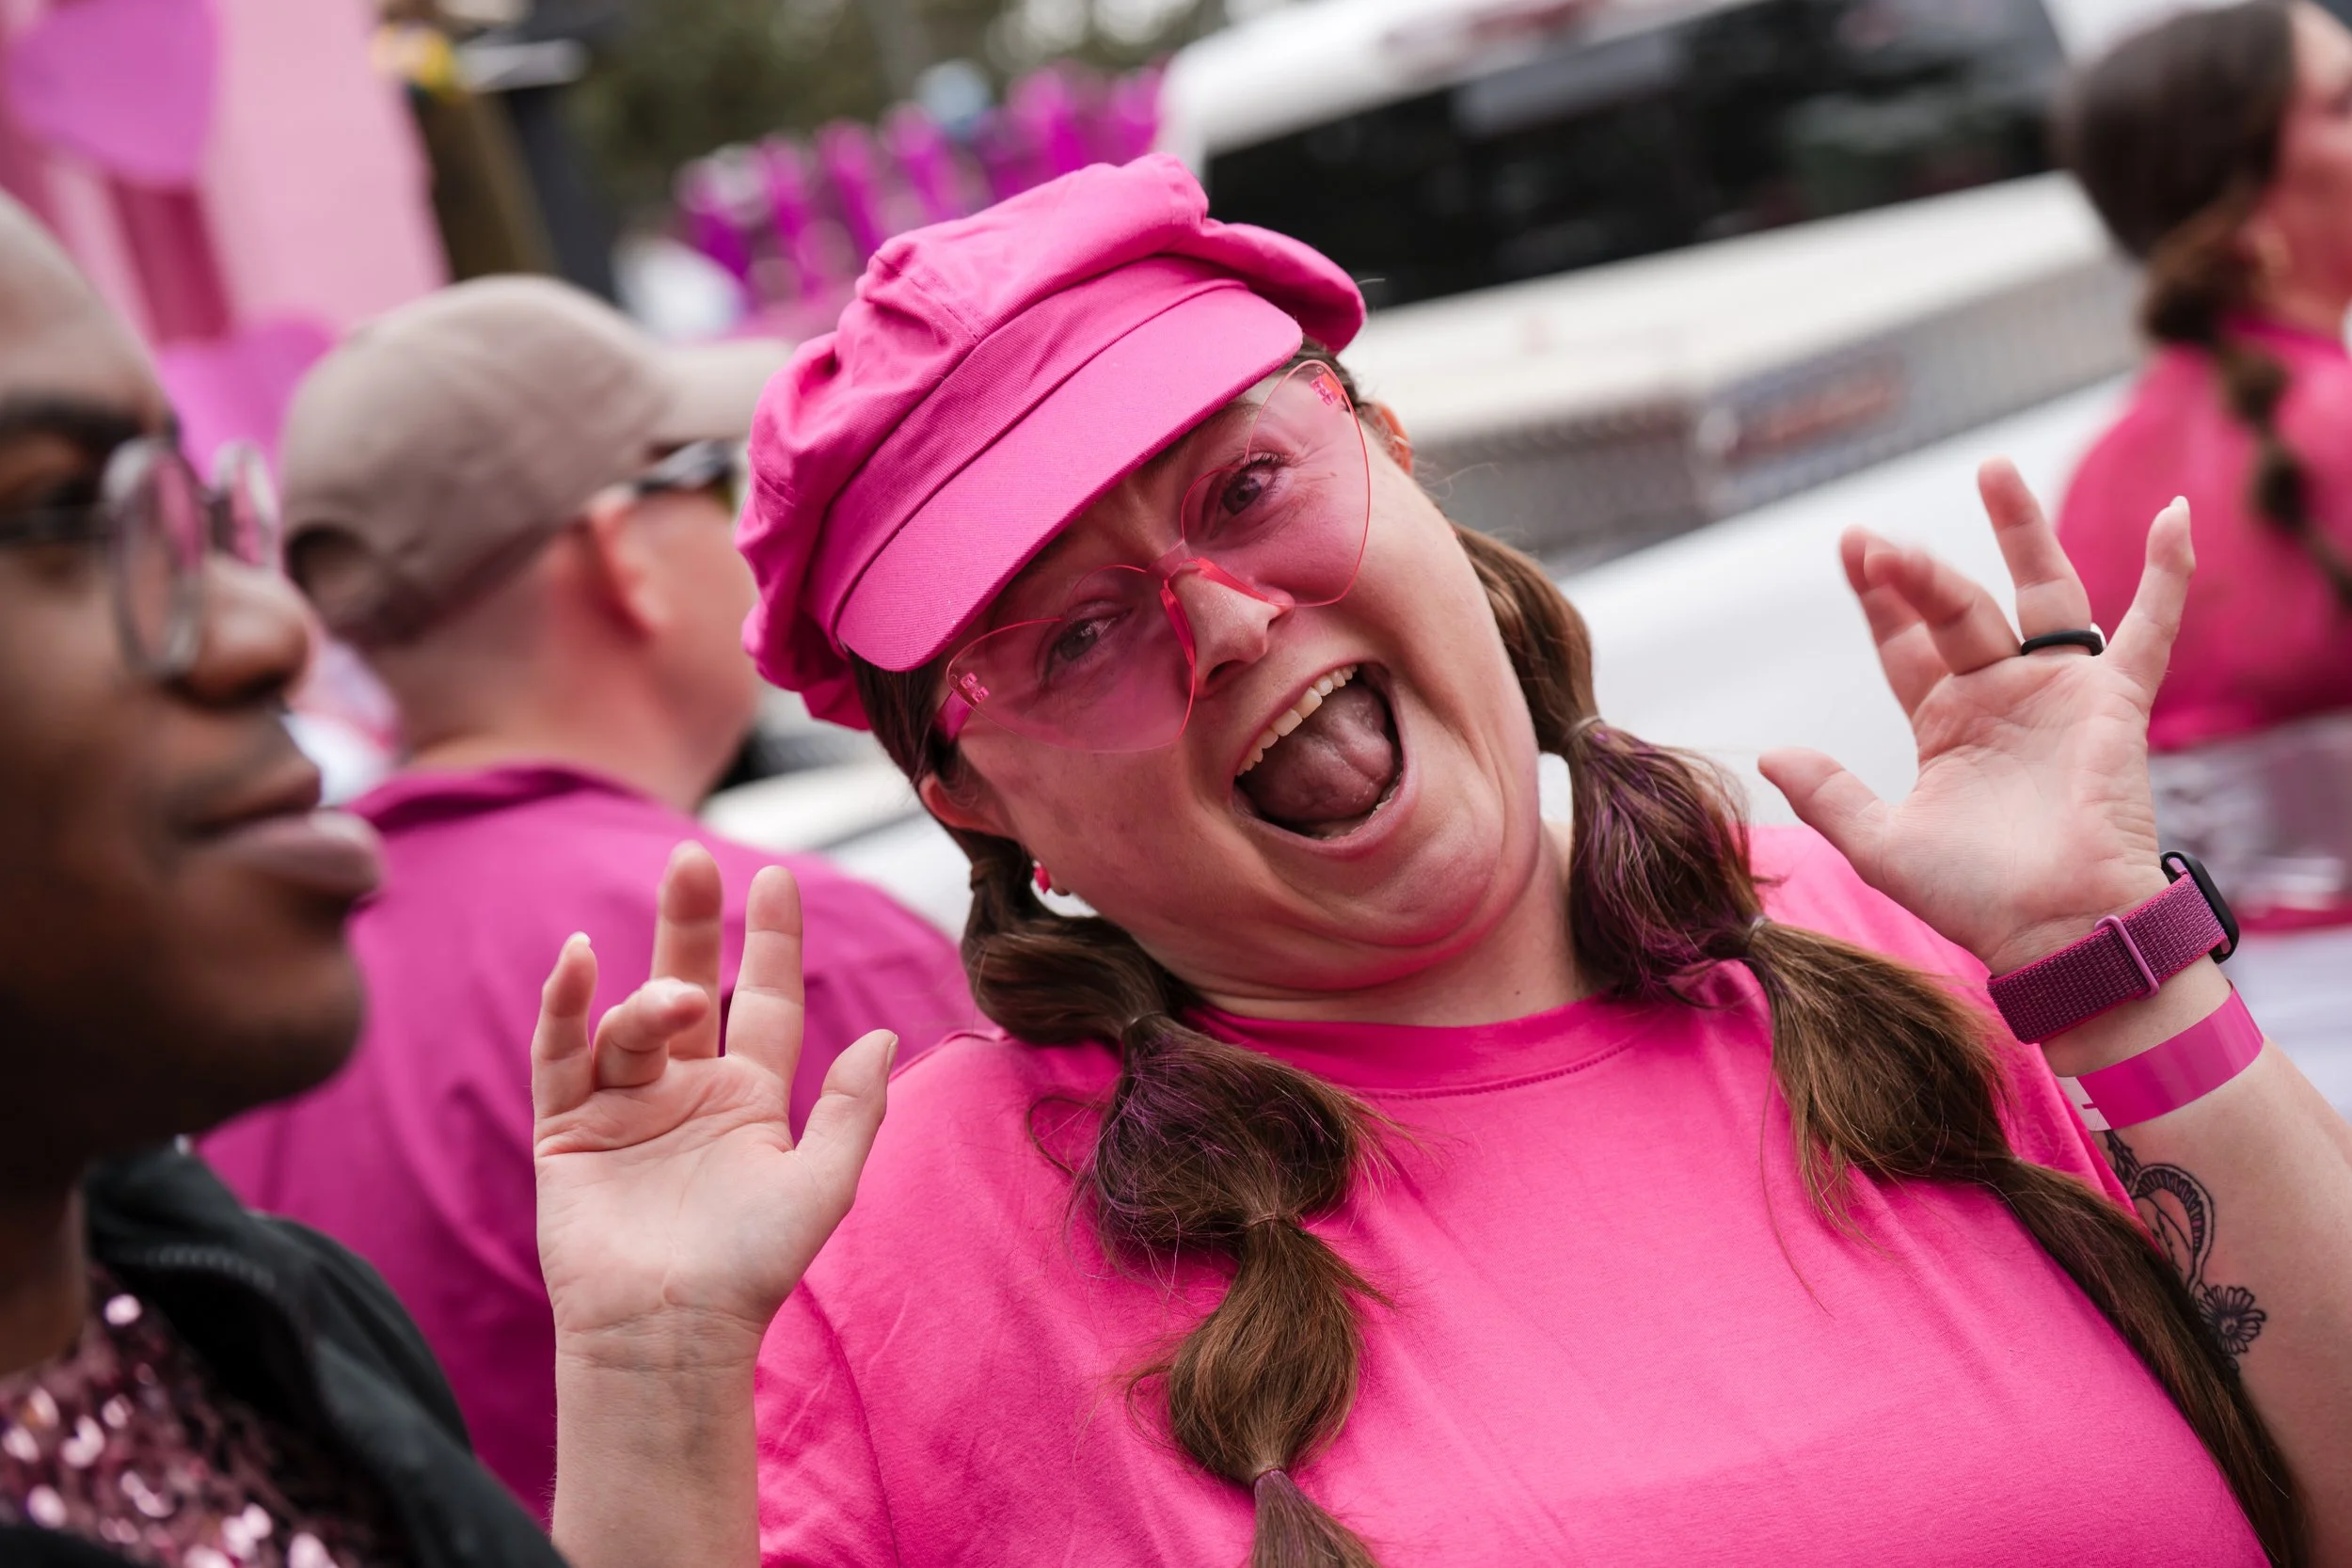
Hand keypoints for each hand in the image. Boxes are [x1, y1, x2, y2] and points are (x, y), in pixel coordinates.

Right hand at [532, 843, 893, 1370]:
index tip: (776, 876)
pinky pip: (561, 1052)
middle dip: (690, 922)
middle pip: (690, 983)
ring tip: (672, 999)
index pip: (767, 1001)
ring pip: (633, 1022)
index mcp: (750, 1097)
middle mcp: (688, 1090)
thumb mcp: (822, 1184)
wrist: (669, 1333)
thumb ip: (852, 1107)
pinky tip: (575, 960)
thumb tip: (887, 1033)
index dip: (773, 941)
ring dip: (650, 998)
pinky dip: (566, 1005)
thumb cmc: (751, 1270)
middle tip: (689, 857)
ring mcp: (625, 1105)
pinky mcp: (568, 1128)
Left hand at [1759, 459, 2186, 976]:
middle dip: (1919, 573)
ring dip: (2020, 531)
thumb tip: (1768, 755)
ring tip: (1991, 470)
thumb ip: (1828, 796)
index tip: (1852, 550)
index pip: (1905, 644)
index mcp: (1945, 724)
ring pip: (2040, 592)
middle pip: (1958, 608)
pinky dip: (2168, 575)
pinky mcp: (2114, 703)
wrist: (2056, 931)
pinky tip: (2179, 516)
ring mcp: (2057, 693)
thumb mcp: (1881, 845)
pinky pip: (2149, 628)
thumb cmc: (1974, 898)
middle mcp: (1999, 697)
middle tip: (1878, 542)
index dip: (1879, 600)